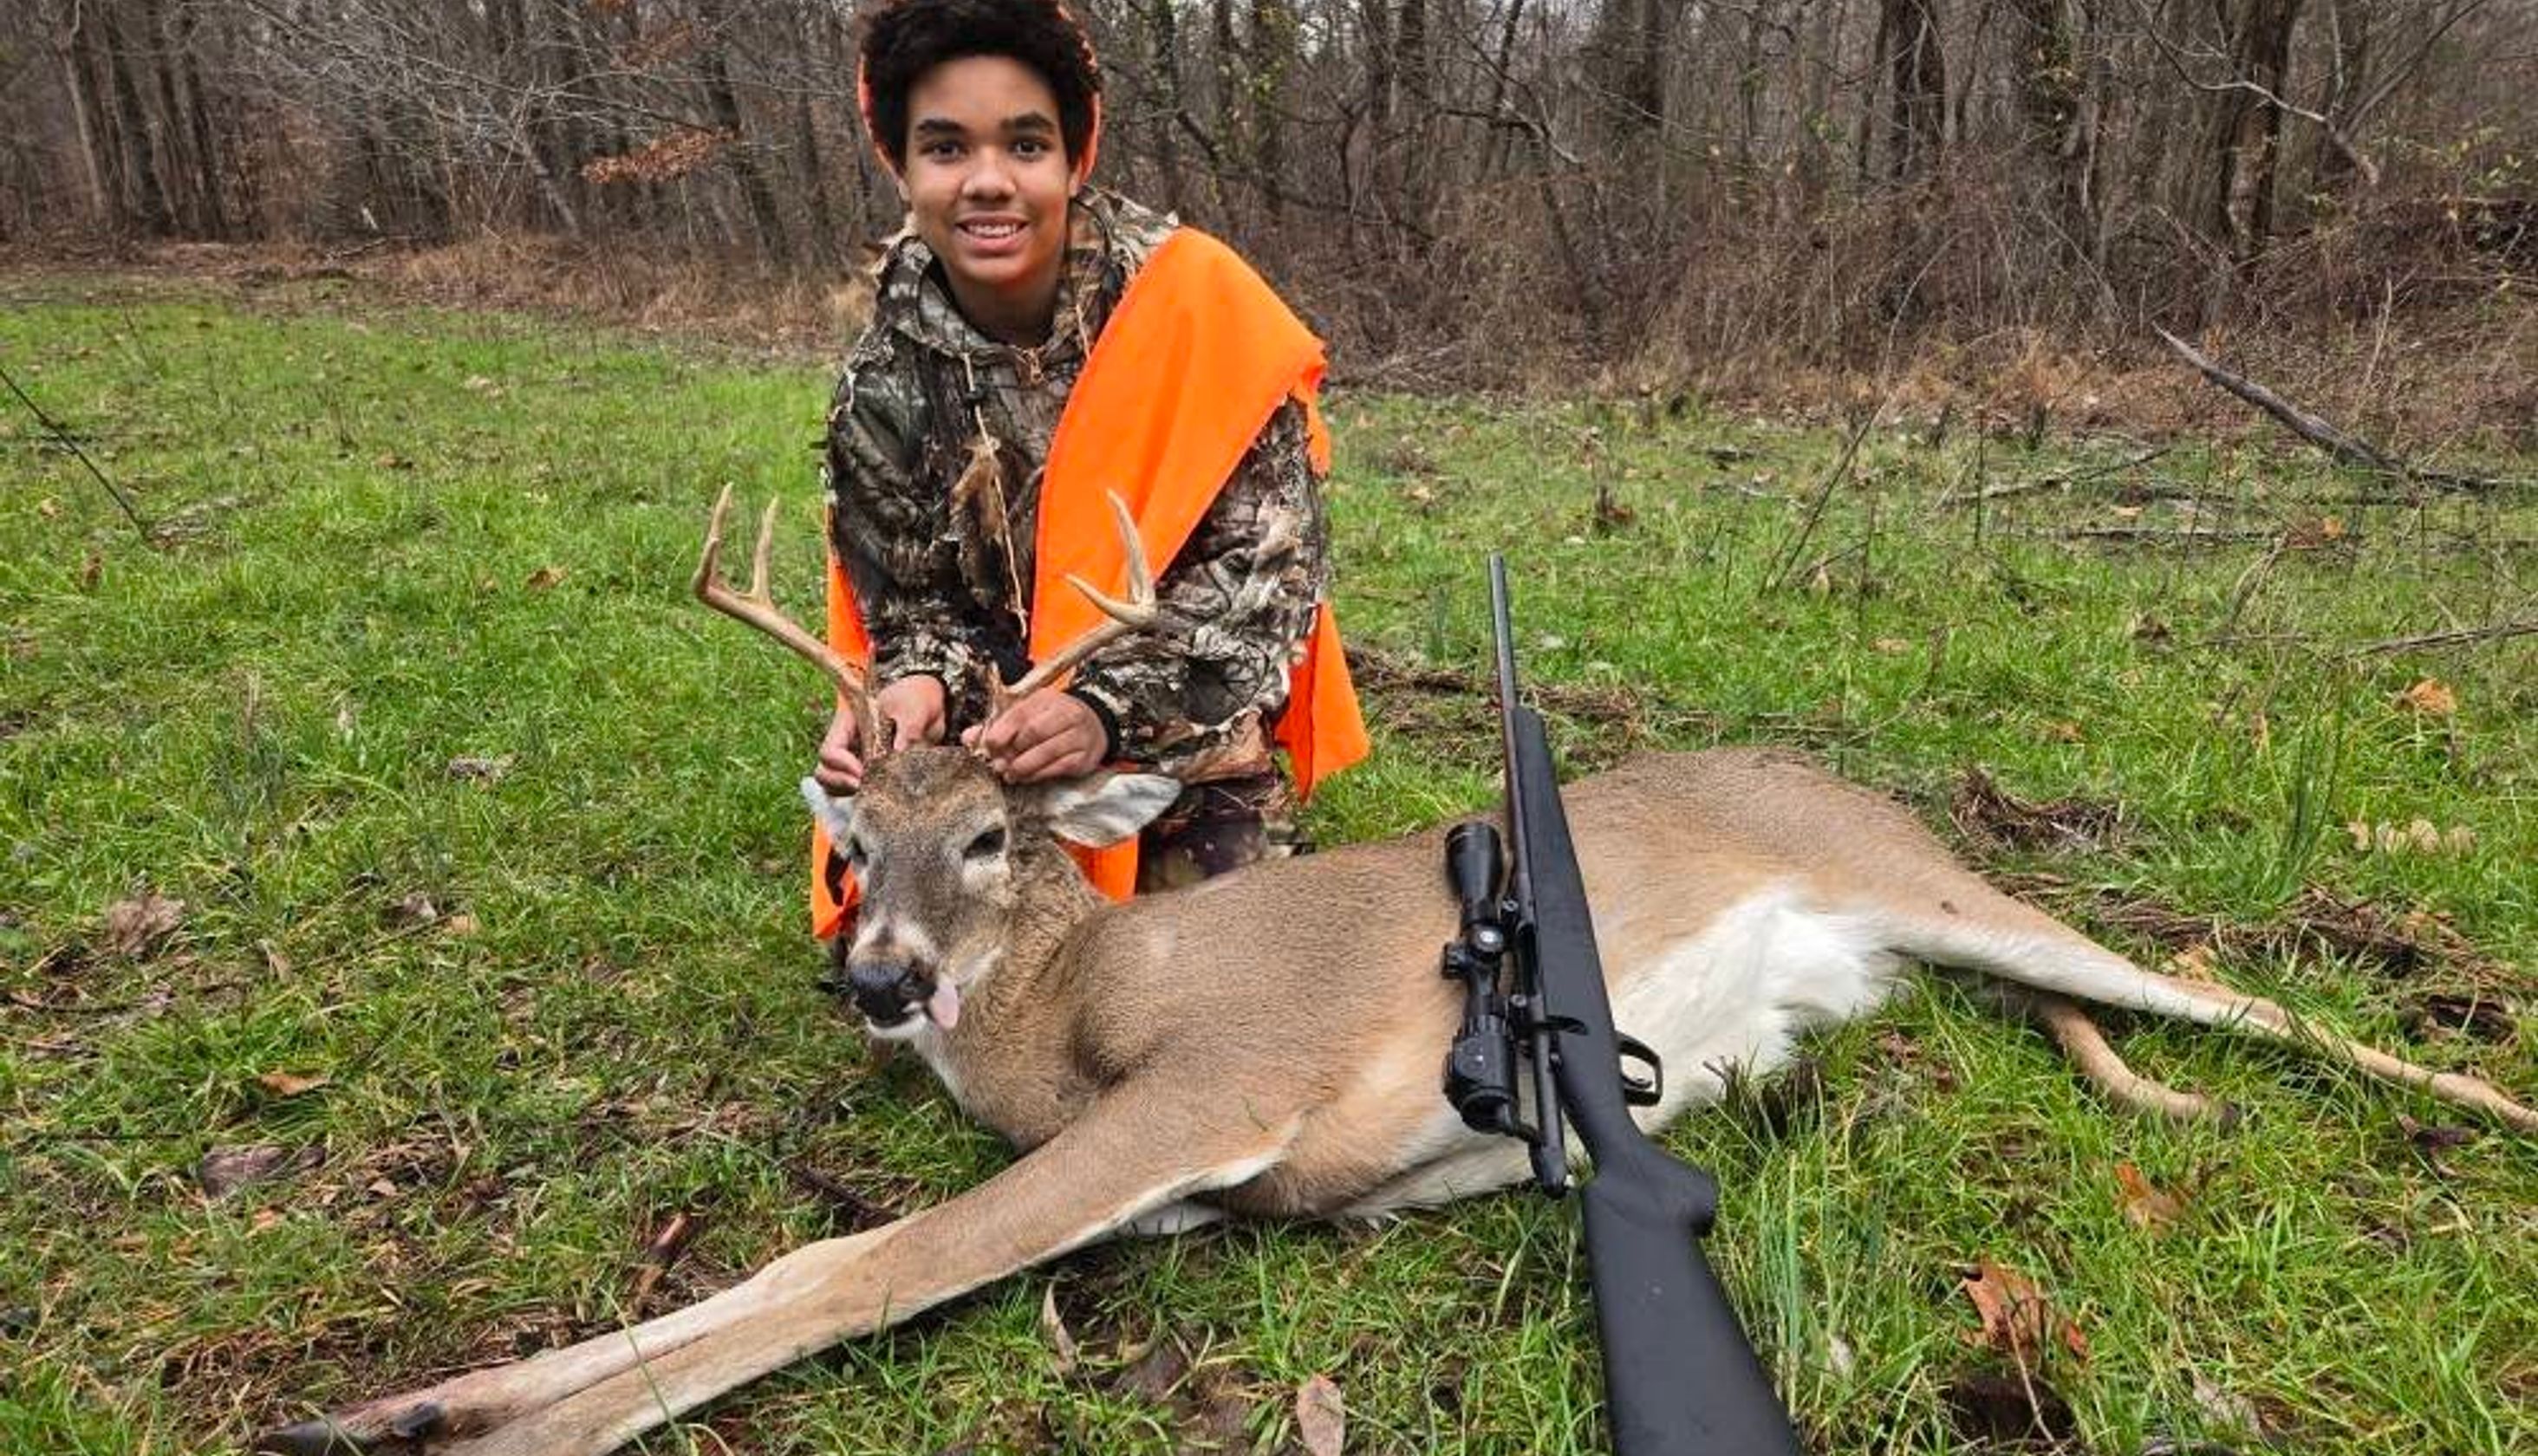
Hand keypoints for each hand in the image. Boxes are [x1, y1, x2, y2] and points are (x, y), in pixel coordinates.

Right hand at [813, 676, 947, 791]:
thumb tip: (899, 753)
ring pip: (835, 787)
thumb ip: (908, 730)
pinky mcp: (872, 777)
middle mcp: (848, 746)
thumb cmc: (915, 700)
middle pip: (825, 772)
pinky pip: (856, 795)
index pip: (830, 751)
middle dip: (841, 784)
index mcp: (849, 725)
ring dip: (848, 795)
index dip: (842, 765)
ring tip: (874, 796)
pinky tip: (880, 802)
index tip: (865, 773)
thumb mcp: (914, 709)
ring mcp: (858, 763)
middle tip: (866, 788)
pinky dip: (862, 802)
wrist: (930, 707)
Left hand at [963, 689, 1108, 782]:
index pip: (1021, 712)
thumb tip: (968, 737)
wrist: (1094, 725)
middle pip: (1035, 731)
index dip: (1002, 730)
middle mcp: (1066, 713)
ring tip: (1009, 774)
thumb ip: (998, 725)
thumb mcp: (1028, 714)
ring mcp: (1078, 735)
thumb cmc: (1053, 720)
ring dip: (1024, 766)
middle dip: (1013, 751)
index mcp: (1047, 699)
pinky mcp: (1084, 757)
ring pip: (1047, 751)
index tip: (988, 745)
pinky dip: (1038, 774)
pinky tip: (1026, 778)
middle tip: (997, 764)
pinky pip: (1059, 767)